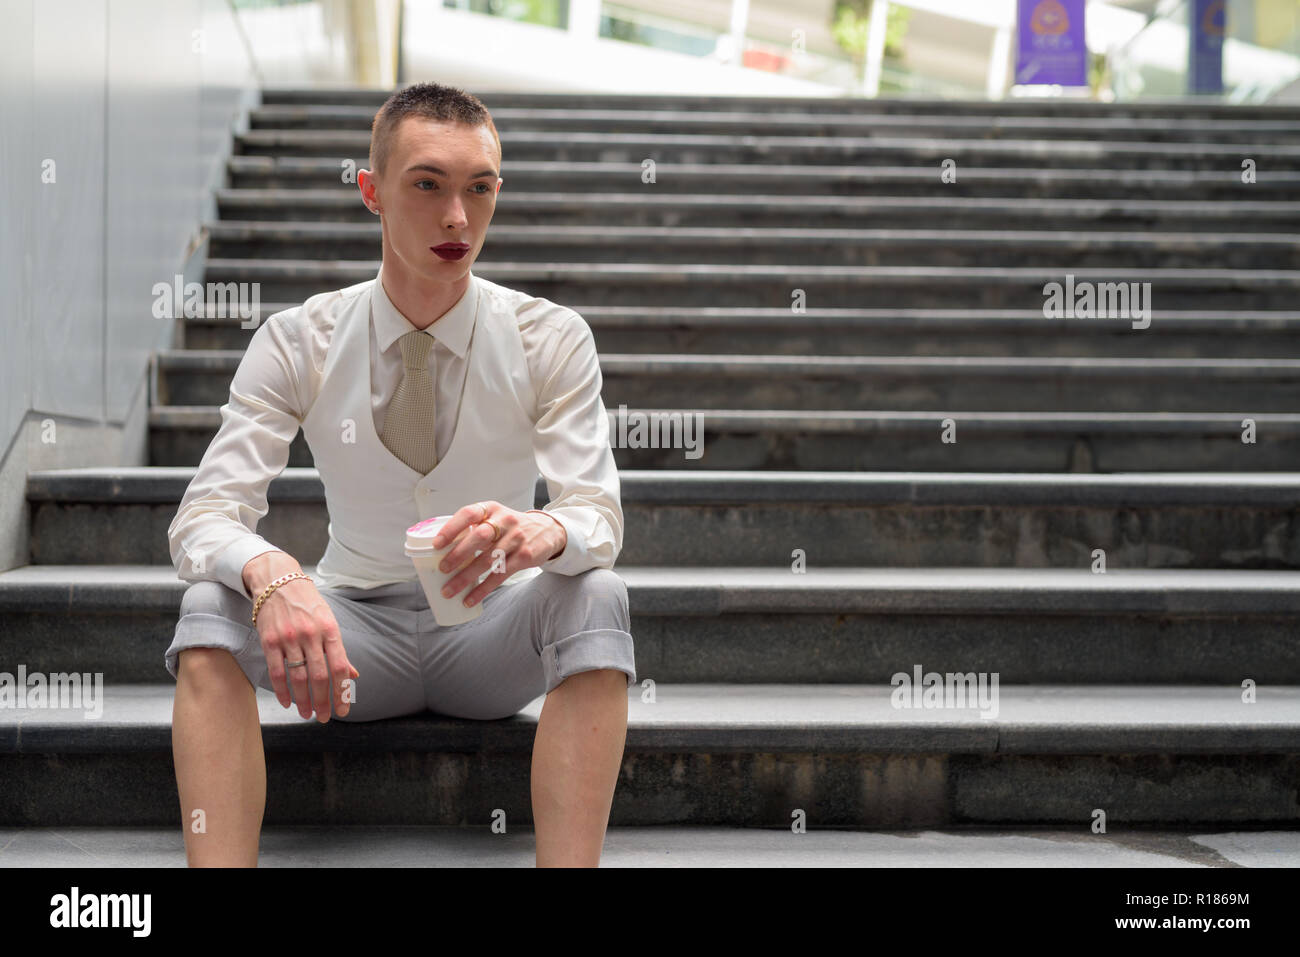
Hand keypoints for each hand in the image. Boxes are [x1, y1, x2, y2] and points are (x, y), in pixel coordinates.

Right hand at [249, 571, 358, 722]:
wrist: (277, 580)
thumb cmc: (307, 603)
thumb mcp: (329, 620)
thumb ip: (339, 649)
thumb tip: (353, 675)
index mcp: (330, 630)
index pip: (340, 667)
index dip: (343, 692)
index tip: (343, 710)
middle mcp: (311, 634)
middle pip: (320, 677)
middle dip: (323, 702)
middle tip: (324, 718)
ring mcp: (289, 638)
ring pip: (298, 678)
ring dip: (303, 701)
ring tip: (307, 714)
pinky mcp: (269, 641)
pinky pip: (276, 672)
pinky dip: (282, 691)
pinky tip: (288, 702)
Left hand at [432, 501, 565, 608]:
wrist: (547, 530)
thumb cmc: (510, 527)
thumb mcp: (495, 517)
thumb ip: (473, 528)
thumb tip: (440, 550)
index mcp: (491, 509)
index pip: (469, 514)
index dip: (451, 528)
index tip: (437, 544)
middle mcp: (505, 521)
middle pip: (480, 537)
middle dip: (458, 554)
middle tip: (442, 569)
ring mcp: (516, 538)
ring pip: (488, 560)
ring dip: (466, 577)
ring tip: (449, 590)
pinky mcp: (525, 556)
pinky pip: (500, 575)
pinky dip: (483, 589)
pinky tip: (470, 599)